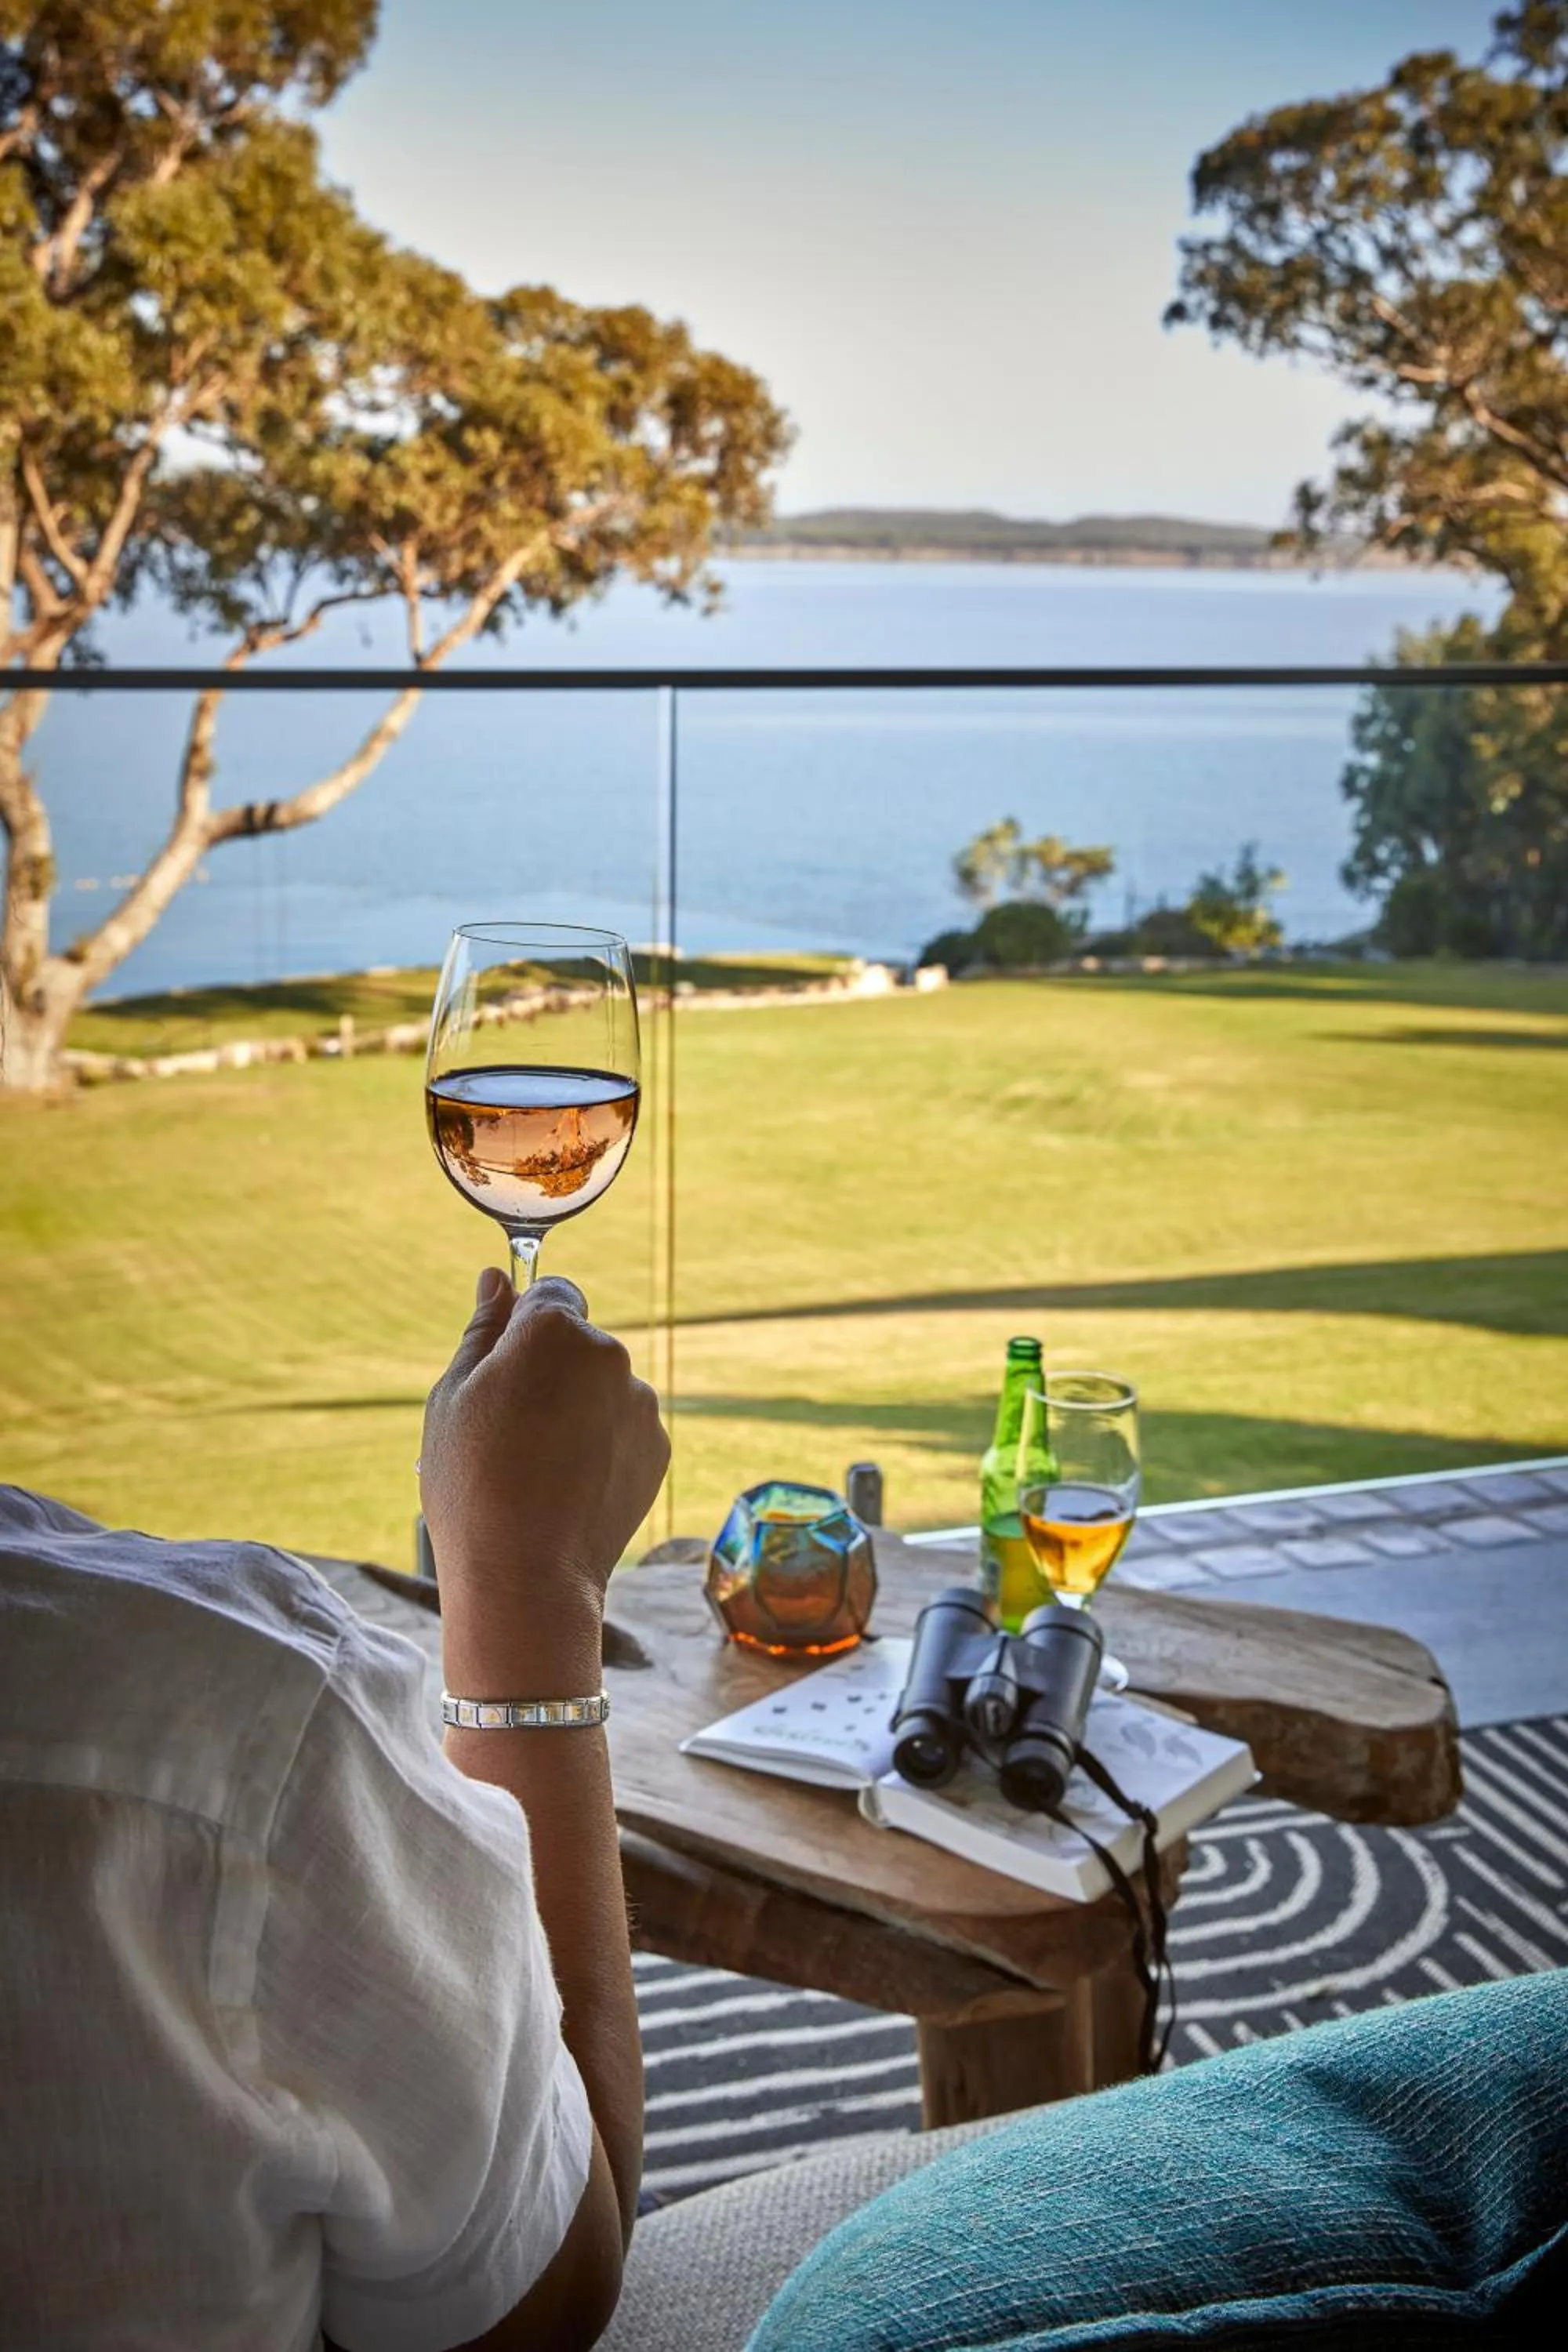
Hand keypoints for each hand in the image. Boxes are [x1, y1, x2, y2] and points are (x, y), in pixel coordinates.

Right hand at [420, 1267, 668, 1679]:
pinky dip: (601, 1447)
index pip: (551, 1294)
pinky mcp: (658, 1449)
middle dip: (551, 1371)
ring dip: (578, 1410)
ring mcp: (641, 1404)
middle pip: (579, 1344)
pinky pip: (624, 1430)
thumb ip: (482, 1330)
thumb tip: (497, 1279)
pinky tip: (568, 1487)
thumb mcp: (453, 1397)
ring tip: (537, 1468)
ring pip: (602, 1389)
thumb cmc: (473, 1483)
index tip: (502, 1369)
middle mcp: (611, 1356)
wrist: (526, 1576)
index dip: (523, 1328)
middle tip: (509, 1429)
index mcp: (555, 1330)